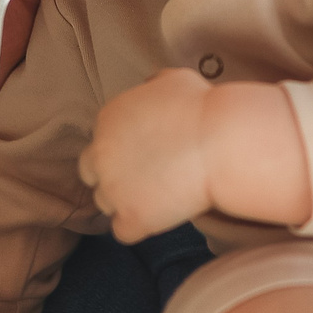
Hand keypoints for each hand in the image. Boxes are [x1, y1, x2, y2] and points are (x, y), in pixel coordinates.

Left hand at [79, 69, 216, 242]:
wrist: (221, 141)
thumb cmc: (201, 107)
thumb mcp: (172, 80)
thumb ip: (151, 87)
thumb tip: (151, 89)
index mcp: (107, 119)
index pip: (100, 141)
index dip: (122, 149)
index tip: (147, 153)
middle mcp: (100, 154)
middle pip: (91, 173)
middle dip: (114, 175)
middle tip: (146, 177)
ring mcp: (113, 189)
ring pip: (105, 203)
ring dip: (126, 201)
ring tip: (158, 197)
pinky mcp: (131, 218)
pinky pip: (123, 232)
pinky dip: (139, 227)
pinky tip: (160, 217)